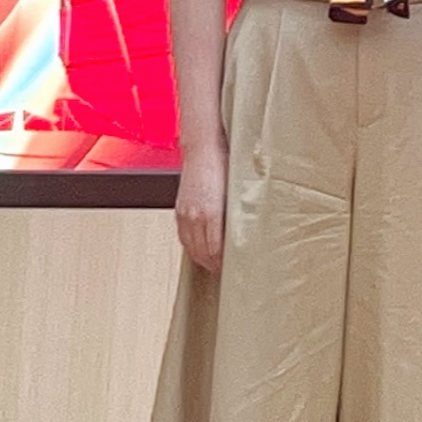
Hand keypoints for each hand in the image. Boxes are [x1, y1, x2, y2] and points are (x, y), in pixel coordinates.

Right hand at [174, 145, 226, 273]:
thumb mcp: (235, 194)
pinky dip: (191, 247)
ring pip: (191, 247)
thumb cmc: (223, 166)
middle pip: (202, 253)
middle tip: (225, 272)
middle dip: (213, 266)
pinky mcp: (180, 210)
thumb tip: (242, 236)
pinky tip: (199, 249)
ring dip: (201, 259)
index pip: (215, 250)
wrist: (203, 150)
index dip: (223, 264)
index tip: (232, 269)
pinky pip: (183, 237)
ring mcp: (185, 213)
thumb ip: (236, 217)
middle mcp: (195, 216)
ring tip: (213, 265)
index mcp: (212, 213)